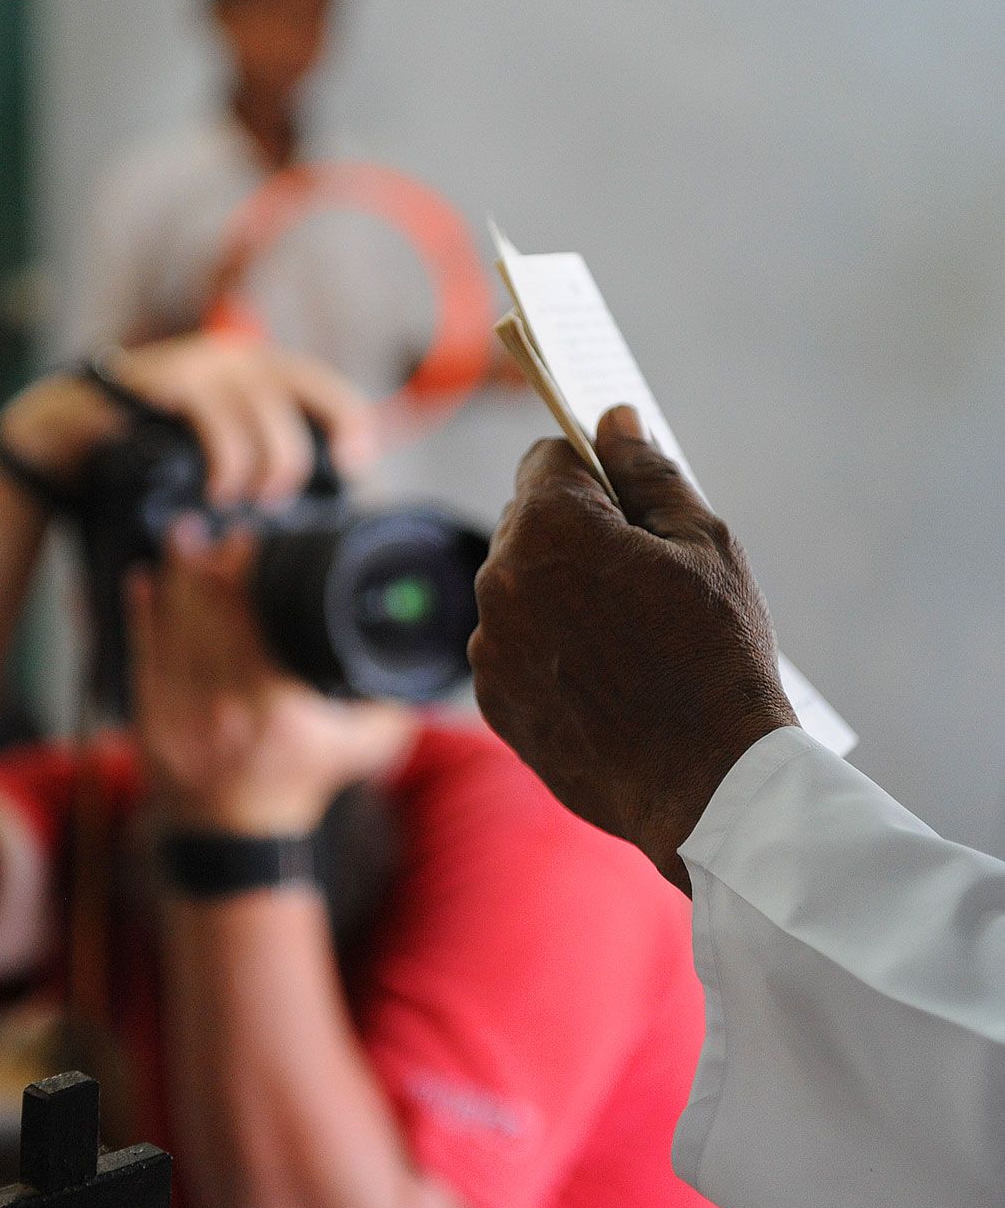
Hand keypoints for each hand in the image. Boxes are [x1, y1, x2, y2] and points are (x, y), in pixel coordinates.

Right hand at [0, 334, 376, 502]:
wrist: (63, 436)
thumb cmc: (142, 449)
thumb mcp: (210, 447)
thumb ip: (255, 453)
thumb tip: (301, 500)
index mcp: (254, 370)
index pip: (326, 387)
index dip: (351, 423)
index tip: (356, 465)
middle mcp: (234, 356)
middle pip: (304, 398)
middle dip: (300, 456)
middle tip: (277, 499)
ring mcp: (201, 364)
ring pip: (265, 414)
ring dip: (263, 467)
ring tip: (240, 499)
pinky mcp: (169, 381)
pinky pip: (219, 421)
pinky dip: (227, 462)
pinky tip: (216, 490)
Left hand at [127, 521, 412, 835]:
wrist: (237, 838)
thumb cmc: (301, 785)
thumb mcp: (363, 750)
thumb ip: (391, 705)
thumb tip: (421, 659)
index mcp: (275, 707)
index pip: (252, 616)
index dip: (243, 569)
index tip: (249, 540)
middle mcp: (225, 707)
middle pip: (208, 611)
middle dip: (207, 562)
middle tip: (214, 527)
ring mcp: (181, 713)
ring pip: (173, 627)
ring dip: (176, 577)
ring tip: (183, 537)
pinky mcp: (150, 719)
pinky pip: (142, 654)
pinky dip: (142, 615)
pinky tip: (143, 580)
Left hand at [469, 407, 795, 886]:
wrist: (708, 787)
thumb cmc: (717, 656)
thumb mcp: (704, 543)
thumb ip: (647, 472)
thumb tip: (612, 420)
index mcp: (550, 525)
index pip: (548, 459)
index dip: (592, 472)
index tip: (627, 503)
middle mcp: (500, 579)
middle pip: (528, 523)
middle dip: (575, 533)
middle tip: (643, 579)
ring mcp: (490, 645)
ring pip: (519, 588)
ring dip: (559, 594)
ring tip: (629, 638)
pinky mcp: (492, 700)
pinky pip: (513, 647)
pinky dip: (547, 650)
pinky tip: (605, 679)